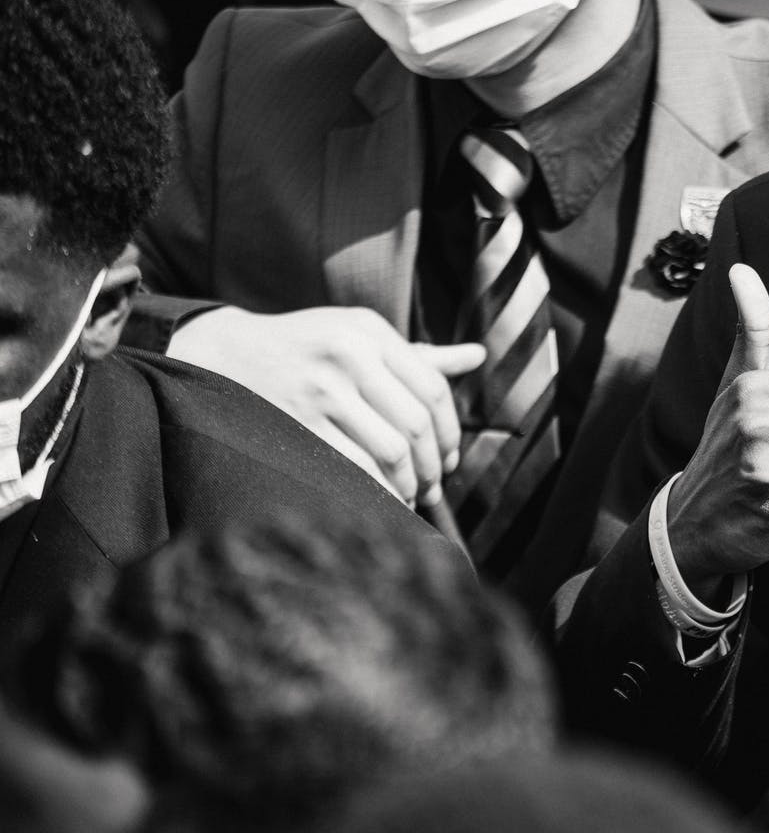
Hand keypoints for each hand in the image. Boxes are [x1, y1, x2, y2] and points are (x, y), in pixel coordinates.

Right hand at [169, 306, 484, 505]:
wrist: (226, 352)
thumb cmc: (308, 347)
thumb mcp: (360, 337)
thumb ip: (417, 356)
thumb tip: (478, 357)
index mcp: (370, 331)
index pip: (433, 388)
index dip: (450, 432)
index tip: (450, 460)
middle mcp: (349, 355)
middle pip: (417, 423)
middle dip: (433, 465)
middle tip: (435, 486)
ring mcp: (321, 389)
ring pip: (392, 450)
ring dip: (410, 484)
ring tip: (412, 496)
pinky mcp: (297, 422)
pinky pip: (354, 468)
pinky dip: (378, 492)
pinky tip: (383, 501)